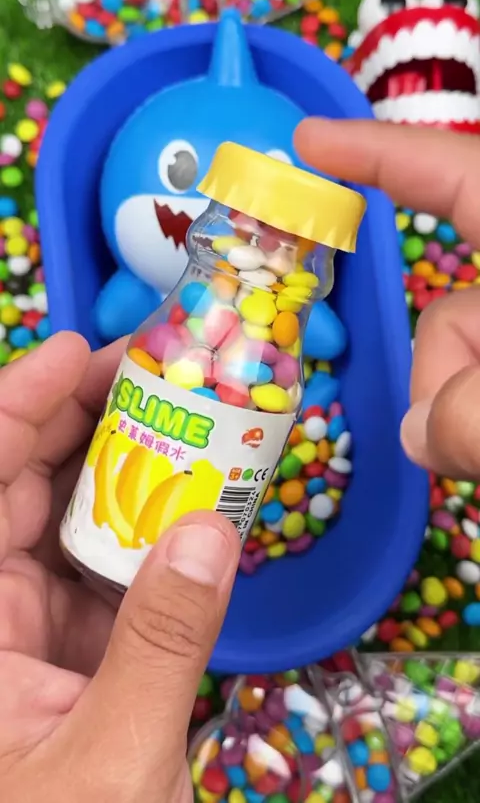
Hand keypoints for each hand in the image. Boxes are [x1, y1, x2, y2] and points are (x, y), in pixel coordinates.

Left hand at [0, 332, 239, 801]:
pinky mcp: (69, 656)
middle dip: (85, 423)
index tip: (77, 353)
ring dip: (127, 475)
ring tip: (186, 428)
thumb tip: (211, 534)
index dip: (18, 407)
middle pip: (21, 489)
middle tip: (157, 379)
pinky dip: (150, 537)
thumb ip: (161, 644)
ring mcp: (26, 636)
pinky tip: (193, 508)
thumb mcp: (113, 762)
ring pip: (68, 526)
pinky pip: (106, 574)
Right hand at [295, 118, 479, 479]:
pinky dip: (467, 430)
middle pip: (447, 313)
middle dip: (438, 373)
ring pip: (456, 369)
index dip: (382, 153)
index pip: (460, 175)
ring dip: (456, 418)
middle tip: (459, 441)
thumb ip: (471, 415)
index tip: (307, 144)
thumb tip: (419, 432)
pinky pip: (465, 397)